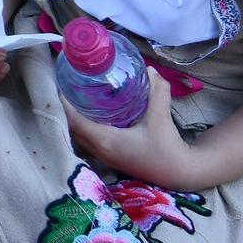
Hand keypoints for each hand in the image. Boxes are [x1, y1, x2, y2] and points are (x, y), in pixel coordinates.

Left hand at [64, 70, 194, 184]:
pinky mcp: (112, 160)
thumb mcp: (161, 116)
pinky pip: (89, 142)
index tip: (62, 85)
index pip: (75, 122)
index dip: (65, 104)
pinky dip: (85, 127)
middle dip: (68, 109)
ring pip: (80, 137)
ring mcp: (105, 158)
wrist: (179, 173)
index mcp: (106, 141)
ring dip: (75, 119)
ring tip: (77, 97)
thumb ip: (157, 91)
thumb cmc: (167, 147)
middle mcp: (101, 151)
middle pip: (73, 129)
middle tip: (69, 87)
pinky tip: (94, 114)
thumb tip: (149, 70)